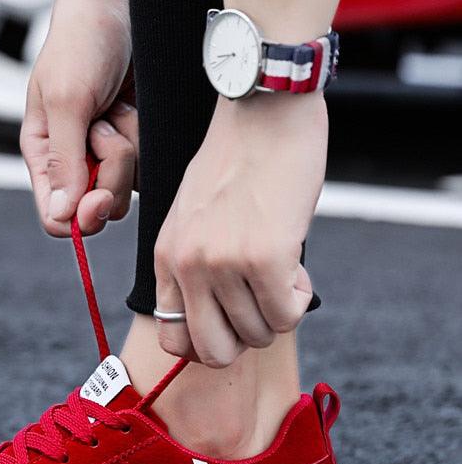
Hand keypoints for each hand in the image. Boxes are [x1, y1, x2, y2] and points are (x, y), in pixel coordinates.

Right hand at [20, 0, 137, 236]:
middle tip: (106, 129)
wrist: (119, 4)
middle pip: (98, 209)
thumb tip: (61, 217)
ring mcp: (105, 153)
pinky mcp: (133, 142)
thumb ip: (63, 162)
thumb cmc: (81, 43)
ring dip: (130, 149)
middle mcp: (74, 161)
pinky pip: (147, 165)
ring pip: (127, 188)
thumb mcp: (66, 101)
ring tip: (117, 110)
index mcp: (44, 155)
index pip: (56, 216)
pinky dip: (146, 139)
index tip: (96, 197)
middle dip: (110, 172)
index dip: (79, 217)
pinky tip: (134, 109)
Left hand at [154, 93, 327, 366]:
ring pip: (259, 333)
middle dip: (246, 337)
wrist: (263, 110)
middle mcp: (187, 265)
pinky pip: (287, 314)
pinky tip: (295, 264)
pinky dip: (299, 297)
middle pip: (214, 352)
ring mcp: (222, 263)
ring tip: (280, 265)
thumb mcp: (193, 216)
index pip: (172, 340)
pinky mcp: (264, 257)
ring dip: (279, 308)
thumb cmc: (236, 161)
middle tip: (261, 302)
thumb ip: (195, 265)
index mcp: (165, 256)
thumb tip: (221, 320)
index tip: (233, 318)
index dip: (209, 341)